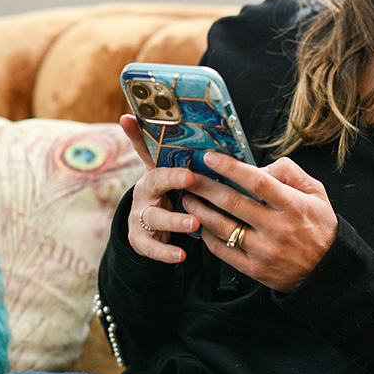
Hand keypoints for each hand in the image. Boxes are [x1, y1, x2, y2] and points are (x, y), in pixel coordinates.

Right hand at [119, 115, 200, 263]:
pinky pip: (151, 246)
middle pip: (154, 180)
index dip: (135, 133)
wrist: (152, 232)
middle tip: (190, 177)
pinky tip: (180, 255)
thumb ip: (205, 165)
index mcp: (157, 171)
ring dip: (174, 219)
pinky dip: (166, 251)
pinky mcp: (139, 239)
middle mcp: (145, 190)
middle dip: (172, 178)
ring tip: (193, 222)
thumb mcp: (184, 180)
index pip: (146, 148)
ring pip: (154, 216)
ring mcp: (140, 215)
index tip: (128, 118)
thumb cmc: (177, 198)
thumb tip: (245, 154)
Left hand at [181, 152, 337, 292]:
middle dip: (205, 186)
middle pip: (233, 203)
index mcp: (292, 206)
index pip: (257, 181)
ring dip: (200, 211)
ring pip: (223, 228)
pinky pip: (223, 251)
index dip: (231, 167)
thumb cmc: (319, 226)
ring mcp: (265, 251)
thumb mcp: (316, 193)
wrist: (327, 271)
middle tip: (188, 176)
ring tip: (188, 198)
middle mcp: (277, 228)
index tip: (210, 157)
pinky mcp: (255, 269)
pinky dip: (208, 236)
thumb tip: (259, 167)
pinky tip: (201, 224)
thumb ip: (290, 172)